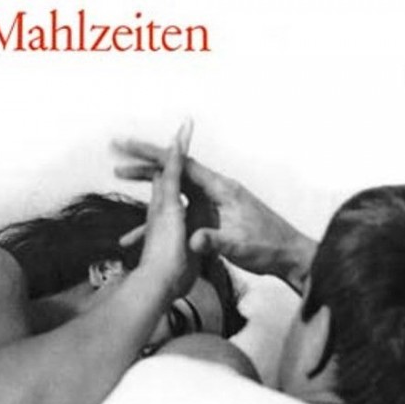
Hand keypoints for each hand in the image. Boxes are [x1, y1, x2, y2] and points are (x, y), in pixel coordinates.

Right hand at [113, 138, 316, 291]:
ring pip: (175, 195)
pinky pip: (183, 216)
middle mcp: (215, 192)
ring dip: (150, 194)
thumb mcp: (240, 246)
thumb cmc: (269, 247)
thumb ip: (215, 242)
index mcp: (222, 189)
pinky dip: (164, 222)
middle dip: (145, 168)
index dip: (154, 154)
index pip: (183, 165)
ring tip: (123, 188)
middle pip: (175, 175)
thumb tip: (193, 241)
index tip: (129, 146)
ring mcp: (213, 206)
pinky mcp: (213, 220)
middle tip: (118, 165)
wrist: (287, 257)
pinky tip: (147, 234)